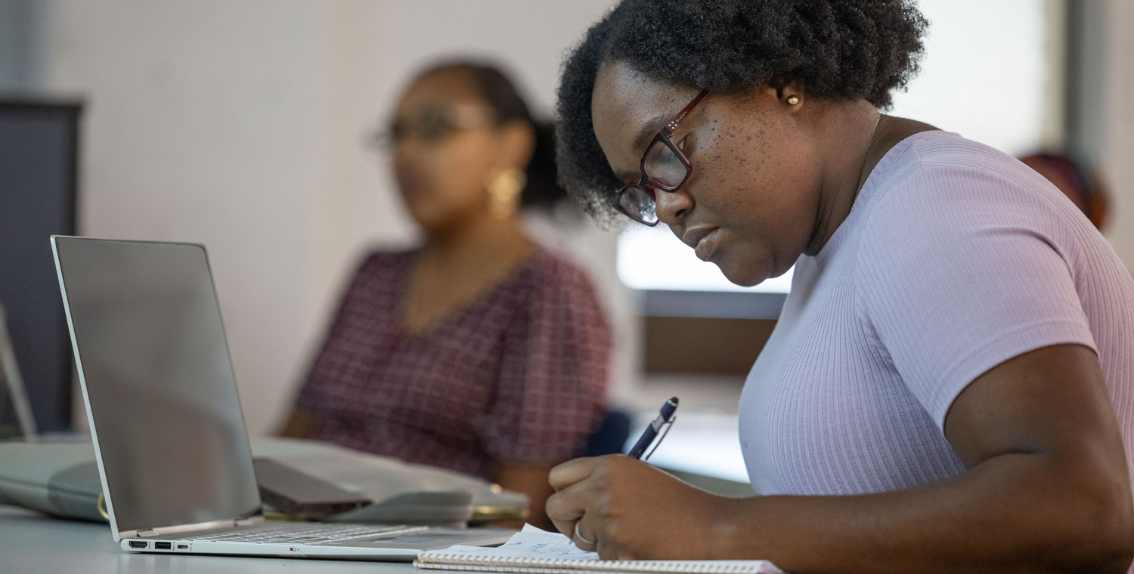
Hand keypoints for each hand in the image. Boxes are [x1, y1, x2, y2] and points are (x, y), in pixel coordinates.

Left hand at [546, 455, 724, 558]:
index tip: (574, 506)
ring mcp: (608, 517)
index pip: (559, 477)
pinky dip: (617, 556)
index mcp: (610, 465)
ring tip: (632, 535)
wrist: (714, 528)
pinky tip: (643, 546)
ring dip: (598, 542)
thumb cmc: (681, 507)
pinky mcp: (616, 545)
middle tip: (587, 530)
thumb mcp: (639, 479)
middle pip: (556, 507)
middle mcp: (603, 487)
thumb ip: (604, 483)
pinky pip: (601, 557)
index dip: (564, 494)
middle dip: (567, 523)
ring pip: (580, 537)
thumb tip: (571, 501)